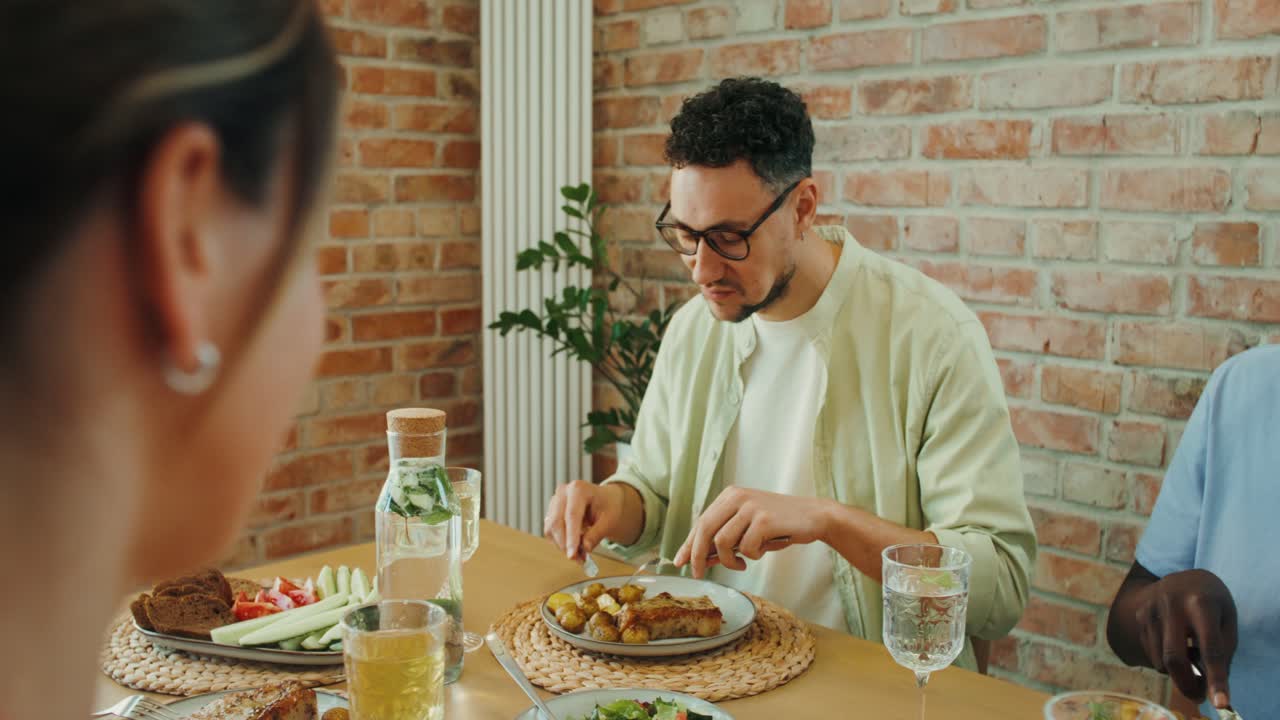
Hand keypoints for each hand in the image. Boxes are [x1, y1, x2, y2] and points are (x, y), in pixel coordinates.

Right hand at [543, 481, 626, 561]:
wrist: (606, 500)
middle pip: (557, 522)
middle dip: (566, 545)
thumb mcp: (609, 520)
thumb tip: (585, 548)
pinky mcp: (551, 512)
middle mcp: (563, 493)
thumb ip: (596, 534)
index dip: (571, 537)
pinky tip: (574, 546)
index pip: (572, 515)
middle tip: (578, 560)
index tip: (572, 554)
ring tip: (580, 556)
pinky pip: (550, 532)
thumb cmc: (609, 506)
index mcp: (579, 489)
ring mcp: (555, 501)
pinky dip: (560, 543)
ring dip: (563, 546)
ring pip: (551, 529)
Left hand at [673, 487, 830, 578]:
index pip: (701, 522)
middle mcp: (737, 497)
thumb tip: (699, 559)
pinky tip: (763, 551)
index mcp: (730, 495)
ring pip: (723, 541)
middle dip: (698, 556)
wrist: (814, 516)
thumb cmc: (779, 525)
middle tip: (698, 573)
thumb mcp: (747, 529)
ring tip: (742, 563)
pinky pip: (747, 547)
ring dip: (730, 560)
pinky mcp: (764, 519)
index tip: (680, 561)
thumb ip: (725, 540)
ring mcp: (751, 507)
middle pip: (705, 530)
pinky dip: (752, 556)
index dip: (689, 544)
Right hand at [1131, 569, 1237, 707]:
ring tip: (1190, 656)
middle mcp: (1171, 603)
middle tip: (1198, 697)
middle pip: (1174, 657)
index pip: (1210, 647)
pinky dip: (1165, 661)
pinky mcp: (1139, 617)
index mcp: (1201, 601)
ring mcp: (1151, 609)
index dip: (1216, 677)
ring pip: (1161, 660)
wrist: (1181, 577)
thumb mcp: (1226, 619)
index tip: (1221, 703)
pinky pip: (1151, 654)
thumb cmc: (1211, 603)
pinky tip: (1175, 644)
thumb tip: (1211, 686)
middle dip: (1187, 684)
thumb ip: (1223, 650)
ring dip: (1178, 671)